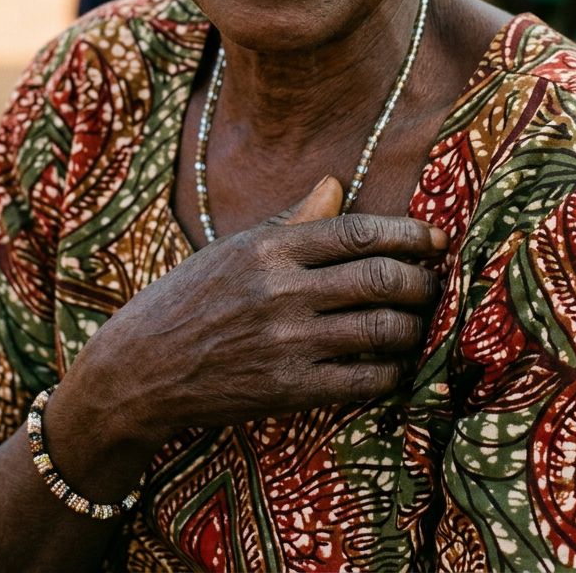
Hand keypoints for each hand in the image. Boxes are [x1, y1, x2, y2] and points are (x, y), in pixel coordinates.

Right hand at [84, 177, 446, 445]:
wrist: (139, 369)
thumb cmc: (189, 299)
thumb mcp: (234, 247)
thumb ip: (293, 219)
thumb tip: (336, 183)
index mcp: (270, 247)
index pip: (358, 232)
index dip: (408, 234)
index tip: (436, 237)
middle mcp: (282, 291)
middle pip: (381, 279)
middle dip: (422, 281)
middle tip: (434, 282)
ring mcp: (287, 343)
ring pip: (383, 331)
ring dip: (415, 326)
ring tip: (419, 322)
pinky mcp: (289, 390)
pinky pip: (365, 381)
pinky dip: (393, 372)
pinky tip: (394, 364)